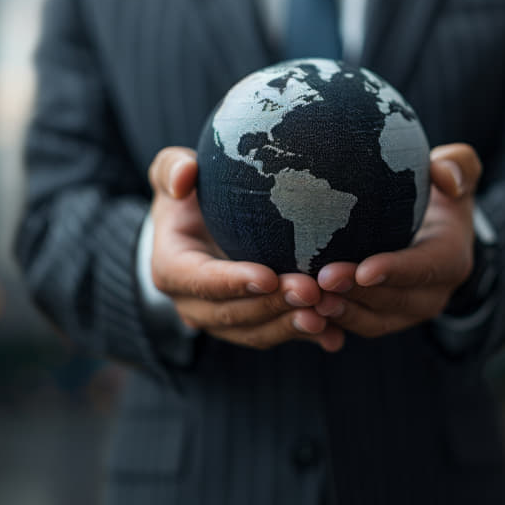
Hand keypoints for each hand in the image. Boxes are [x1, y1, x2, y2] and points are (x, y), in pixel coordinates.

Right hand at [147, 147, 344, 351]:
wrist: (199, 226)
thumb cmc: (189, 194)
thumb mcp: (172, 169)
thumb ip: (173, 168)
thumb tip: (184, 179)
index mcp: (170, 269)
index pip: (199, 281)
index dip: (233, 282)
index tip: (268, 276)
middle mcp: (191, 305)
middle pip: (231, 314)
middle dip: (272, 306)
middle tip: (311, 291)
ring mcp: (220, 322)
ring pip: (255, 334)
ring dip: (291, 326)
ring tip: (326, 312)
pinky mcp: (248, 328)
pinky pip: (275, 336)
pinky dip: (304, 336)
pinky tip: (334, 332)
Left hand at [312, 144, 480, 337]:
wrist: (431, 229)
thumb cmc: (438, 193)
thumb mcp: (456, 171)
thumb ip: (458, 164)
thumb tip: (448, 177)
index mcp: (451, 259)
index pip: (425, 268)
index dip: (395, 271)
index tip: (363, 270)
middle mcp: (432, 294)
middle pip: (395, 301)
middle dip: (358, 294)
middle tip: (322, 279)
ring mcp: (407, 312)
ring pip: (374, 321)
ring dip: (342, 313)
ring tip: (310, 299)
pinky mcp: (384, 319)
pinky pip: (358, 325)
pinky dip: (332, 321)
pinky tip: (304, 309)